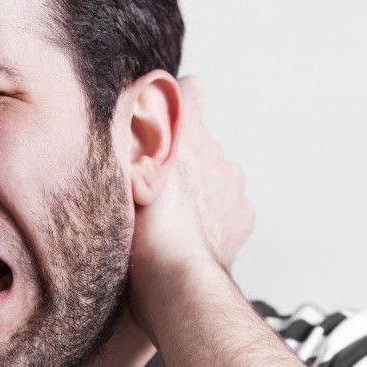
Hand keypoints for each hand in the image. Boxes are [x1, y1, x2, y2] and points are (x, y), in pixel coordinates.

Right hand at [129, 76, 255, 333]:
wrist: (175, 275)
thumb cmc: (143, 224)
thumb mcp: (123, 168)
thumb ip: (129, 130)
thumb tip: (133, 97)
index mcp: (187, 133)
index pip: (191, 91)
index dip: (177, 97)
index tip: (162, 111)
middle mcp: (217, 152)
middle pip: (197, 141)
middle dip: (179, 155)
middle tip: (152, 182)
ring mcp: (234, 185)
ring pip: (213, 174)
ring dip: (196, 186)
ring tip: (170, 213)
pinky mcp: (243, 215)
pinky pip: (229, 204)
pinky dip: (213, 213)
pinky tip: (191, 229)